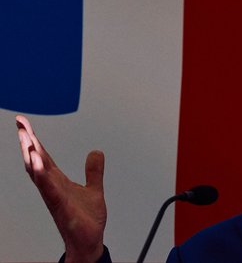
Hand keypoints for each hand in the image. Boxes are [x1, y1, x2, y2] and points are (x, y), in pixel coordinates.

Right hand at [16, 115, 106, 262]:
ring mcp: (54, 196)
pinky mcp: (61, 206)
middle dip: (27, 142)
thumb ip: (93, 170)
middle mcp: (52, 187)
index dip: (33, 139)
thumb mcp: (94, 188)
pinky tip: (37, 164)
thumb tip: (96, 152)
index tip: (23, 124)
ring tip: (26, 139)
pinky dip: (43, 176)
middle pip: (36, 160)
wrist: (89, 242)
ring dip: (32, 156)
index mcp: (57, 181)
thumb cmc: (85, 219)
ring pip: (39, 173)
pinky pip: (49, 189)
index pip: (43, 156)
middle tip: (20, 124)